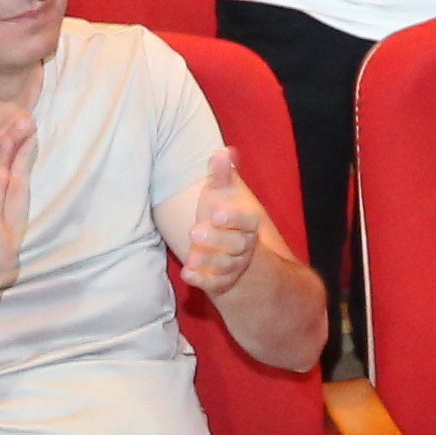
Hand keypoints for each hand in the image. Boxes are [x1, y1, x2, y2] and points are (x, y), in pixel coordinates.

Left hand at [157, 149, 277, 296]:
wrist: (227, 251)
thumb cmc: (222, 217)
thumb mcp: (222, 194)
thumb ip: (222, 175)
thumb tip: (224, 150)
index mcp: (247, 225)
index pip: (248, 222)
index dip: (235, 219)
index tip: (218, 214)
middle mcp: (244, 246)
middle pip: (236, 245)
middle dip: (216, 239)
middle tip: (194, 231)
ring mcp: (233, 266)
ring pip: (225, 266)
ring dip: (208, 261)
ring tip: (191, 255)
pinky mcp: (220, 281)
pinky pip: (213, 284)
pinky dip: (201, 280)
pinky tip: (187, 273)